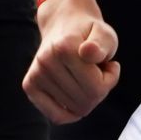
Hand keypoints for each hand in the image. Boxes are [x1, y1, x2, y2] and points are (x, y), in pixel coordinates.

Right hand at [25, 0, 120, 122]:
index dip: (110, 79)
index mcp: (65, 47)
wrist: (64, 23)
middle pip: (86, 102)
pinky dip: (70, 112)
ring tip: (85, 77)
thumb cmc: (89, 33)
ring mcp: (35, 74)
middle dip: (99, 90)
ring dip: (86, 97)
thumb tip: (88, 52)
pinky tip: (76, 94)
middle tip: (98, 72)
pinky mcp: (29, 85)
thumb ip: (103, 43)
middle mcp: (46, 61)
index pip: (97, 88)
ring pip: (74, 111)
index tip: (110, 65)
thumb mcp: (105, 33)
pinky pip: (55, 116)